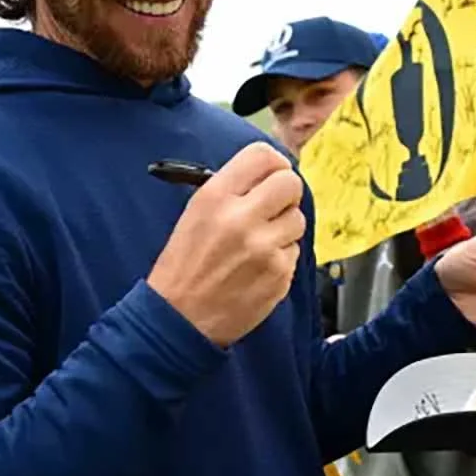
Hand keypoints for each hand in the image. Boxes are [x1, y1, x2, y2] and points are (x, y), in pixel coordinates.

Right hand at [148, 142, 306, 346]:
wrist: (178, 319)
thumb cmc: (182, 268)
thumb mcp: (195, 214)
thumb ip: (231, 190)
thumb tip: (268, 175)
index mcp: (215, 198)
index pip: (262, 156)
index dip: (273, 163)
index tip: (273, 172)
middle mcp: (242, 218)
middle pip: (290, 183)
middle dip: (285, 193)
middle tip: (274, 205)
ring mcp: (264, 248)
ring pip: (298, 218)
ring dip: (284, 227)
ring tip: (260, 242)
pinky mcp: (280, 275)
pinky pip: (295, 251)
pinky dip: (282, 256)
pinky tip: (258, 266)